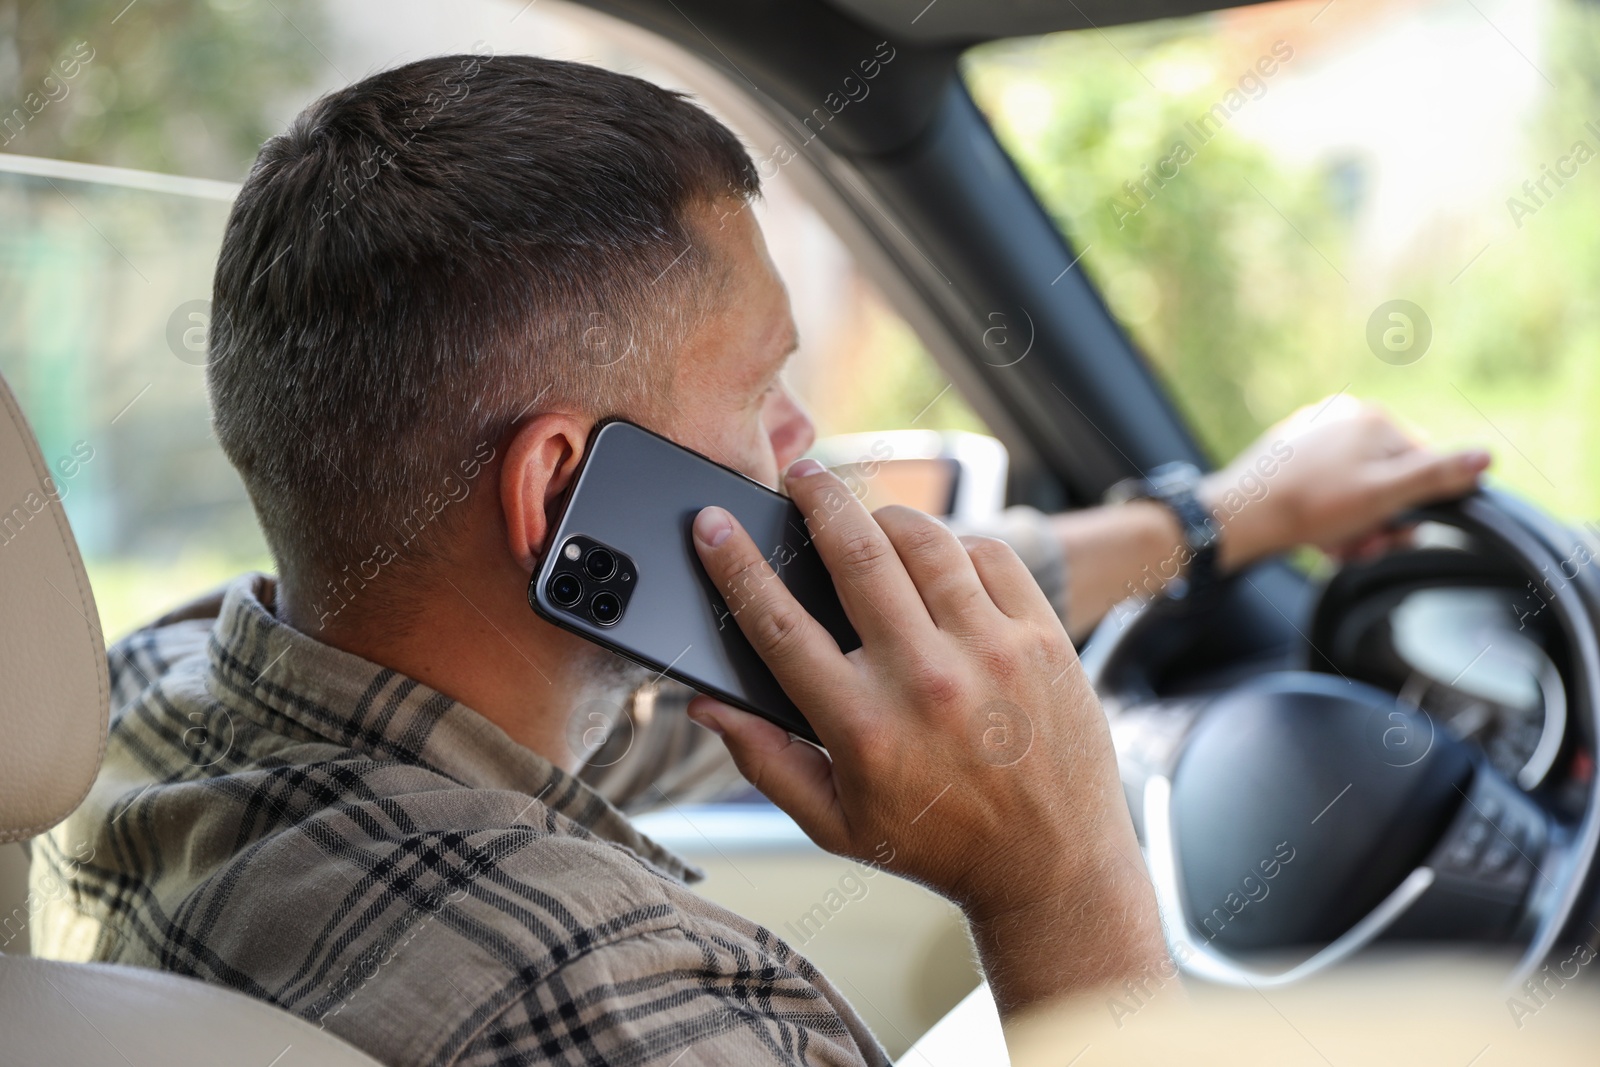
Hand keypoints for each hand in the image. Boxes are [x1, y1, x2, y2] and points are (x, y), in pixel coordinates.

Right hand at [685, 458, 1166, 1015]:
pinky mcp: (1043, 638)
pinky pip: (991, 556)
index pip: (778, 625)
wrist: (1054, 865)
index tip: (711, 524)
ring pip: (926, 541)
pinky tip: (941, 562)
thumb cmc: (935, 842)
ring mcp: (992, 653)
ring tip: (869, 518)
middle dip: (818, 499)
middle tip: (800, 474)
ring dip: (887, 516)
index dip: (735, 566)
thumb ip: (763, 760)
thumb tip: (704, 706)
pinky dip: (958, 546)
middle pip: (856, 554)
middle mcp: (925, 681)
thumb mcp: (834, 822)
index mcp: (862, 727)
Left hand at [1206, 396, 1490, 568]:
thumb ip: (1436, 477)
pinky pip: (1326, 491)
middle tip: (1357, 544)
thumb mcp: (1384, 496)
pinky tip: (1312, 536)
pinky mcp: (1289, 457)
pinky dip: (1326, 518)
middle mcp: (1342, 418)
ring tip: (1331, 543)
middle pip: (1387, 481)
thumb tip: (1486, 457)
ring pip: (1356, 492)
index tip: (1392, 532)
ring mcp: (1313, 436)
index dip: (1412, 508)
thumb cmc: (1310, 506)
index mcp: (1371, 419)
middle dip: (1378, 521)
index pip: (1421, 466)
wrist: (1237, 519)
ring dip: (1352, 527)